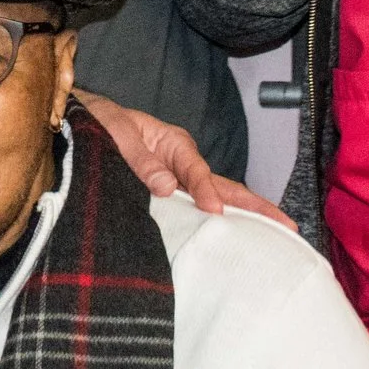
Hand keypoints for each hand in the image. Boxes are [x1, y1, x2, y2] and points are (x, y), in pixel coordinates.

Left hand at [74, 91, 293, 227]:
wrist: (83, 126)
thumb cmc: (99, 125)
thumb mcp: (116, 134)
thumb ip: (140, 160)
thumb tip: (167, 187)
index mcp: (173, 144)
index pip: (197, 171)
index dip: (207, 191)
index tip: (214, 211)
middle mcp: (183, 165)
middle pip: (224, 187)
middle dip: (255, 206)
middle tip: (286, 226)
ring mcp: (180, 183)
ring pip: (218, 200)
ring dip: (245, 217)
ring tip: (274, 237)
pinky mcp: (170, 199)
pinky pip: (197, 213)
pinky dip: (220, 225)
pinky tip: (234, 243)